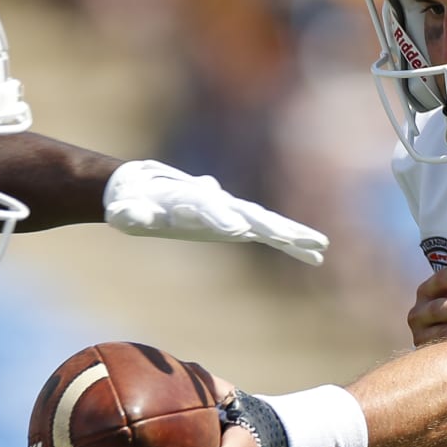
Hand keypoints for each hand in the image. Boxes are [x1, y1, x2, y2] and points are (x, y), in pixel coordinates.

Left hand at [104, 160, 328, 265]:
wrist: (144, 190)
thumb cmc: (132, 204)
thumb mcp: (126, 210)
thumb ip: (129, 212)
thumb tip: (127, 215)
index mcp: (189, 199)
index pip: (209, 208)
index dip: (221, 218)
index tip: (236, 231)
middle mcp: (216, 202)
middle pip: (248, 213)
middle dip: (271, 226)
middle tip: (293, 237)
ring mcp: (229, 210)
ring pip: (266, 223)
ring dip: (293, 236)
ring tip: (320, 248)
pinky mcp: (236, 222)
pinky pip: (267, 233)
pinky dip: (290, 243)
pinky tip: (313, 256)